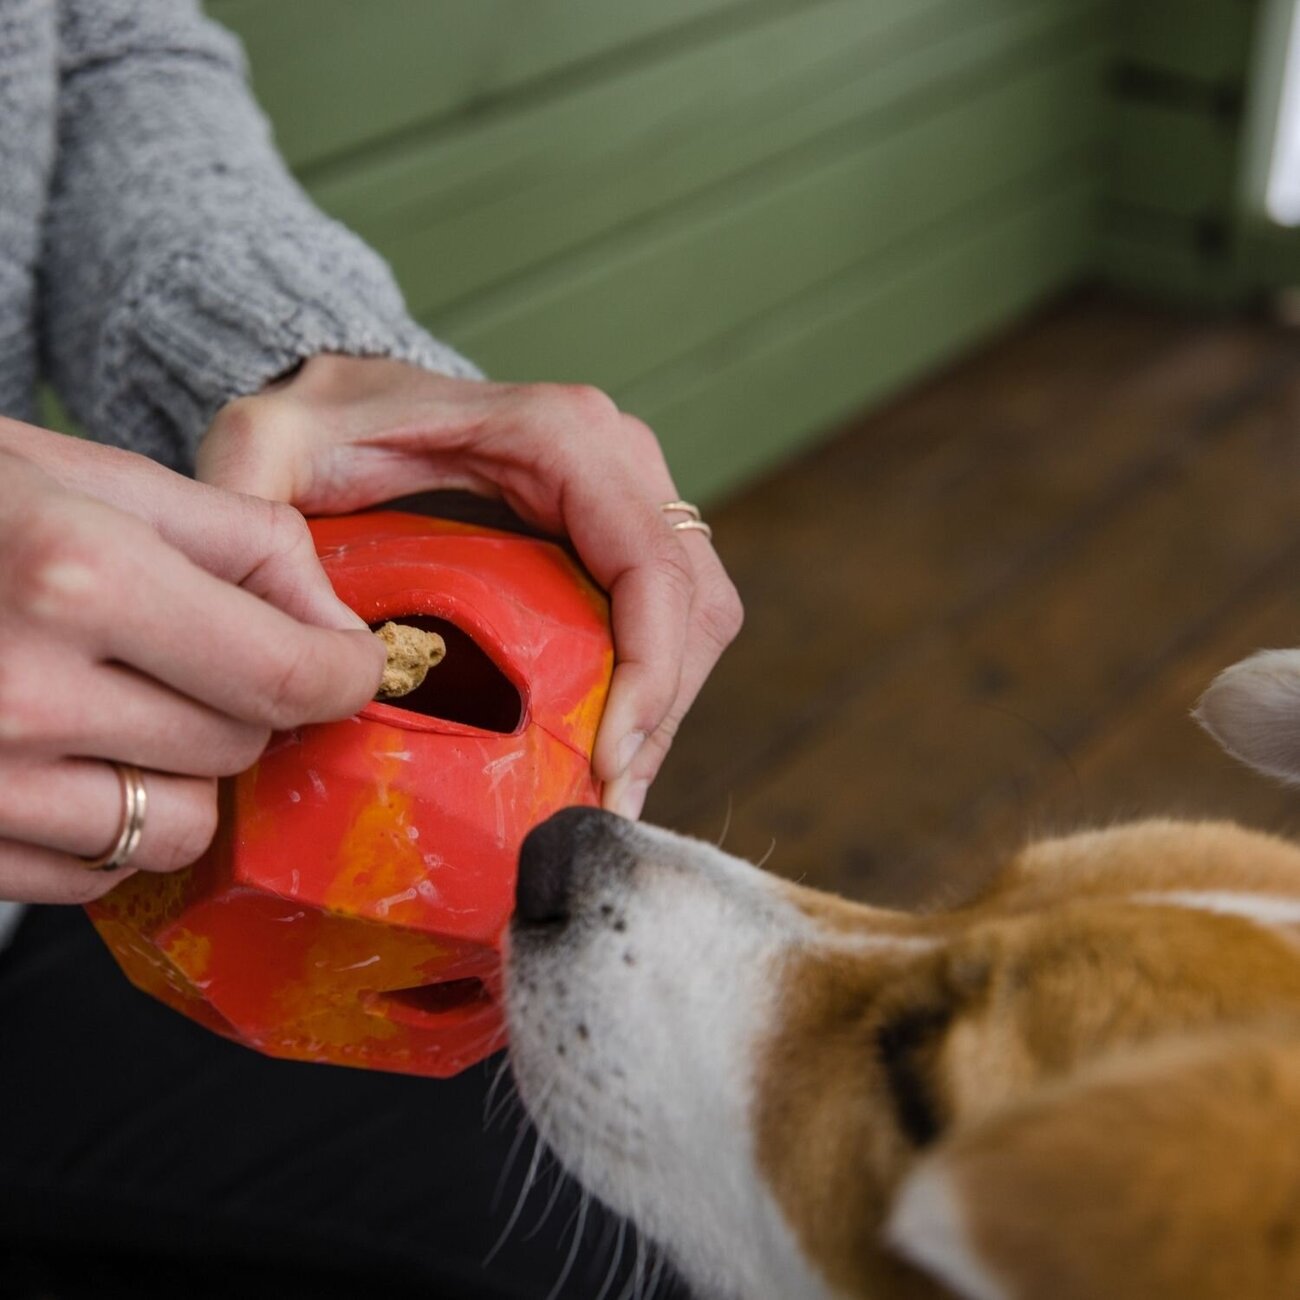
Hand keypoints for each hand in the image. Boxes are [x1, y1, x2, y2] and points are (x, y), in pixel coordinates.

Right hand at [0, 420, 383, 903]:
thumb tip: (342, 633)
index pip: (284, 674)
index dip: (343, 673)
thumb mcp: (95, 476)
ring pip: (180, 828)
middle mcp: (22, 693)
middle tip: (182, 652)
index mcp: (76, 575)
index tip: (348, 663)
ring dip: (179, 773)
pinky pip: (98, 873)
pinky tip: (59, 756)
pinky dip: (107, 824)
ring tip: (114, 705)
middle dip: (244, 702)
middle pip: (239, 746)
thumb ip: (245, 543)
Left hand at [197, 356, 742, 817]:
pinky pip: (670, 618)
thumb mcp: (263, 446)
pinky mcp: (620, 534)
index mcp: (559, 436)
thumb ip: (255, 517)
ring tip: (603, 795)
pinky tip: (597, 752)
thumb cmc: (318, 422)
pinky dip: (652, 690)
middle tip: (604, 806)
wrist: (349, 403)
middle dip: (662, 713)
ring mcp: (630, 494)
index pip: (649, 563)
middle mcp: (617, 458)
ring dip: (664, 712)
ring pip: (697, 617)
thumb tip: (336, 651)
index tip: (603, 762)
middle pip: (693, 602)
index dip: (648, 671)